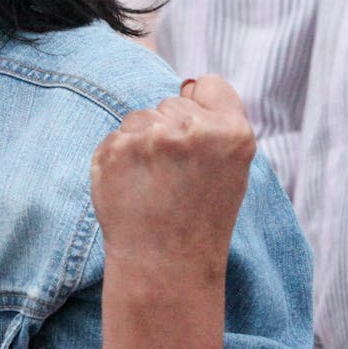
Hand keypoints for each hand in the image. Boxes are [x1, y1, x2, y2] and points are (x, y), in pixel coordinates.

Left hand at [90, 76, 255, 278]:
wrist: (165, 264)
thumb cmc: (199, 218)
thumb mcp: (230, 169)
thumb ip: (214, 125)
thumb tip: (187, 84)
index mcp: (232, 132)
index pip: (209, 84)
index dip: (200, 105)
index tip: (195, 134)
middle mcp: (193, 129)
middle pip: (171, 102)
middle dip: (169, 130)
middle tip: (174, 176)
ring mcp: (151, 137)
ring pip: (140, 117)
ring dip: (141, 142)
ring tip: (153, 184)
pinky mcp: (115, 148)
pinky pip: (115, 137)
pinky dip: (118, 158)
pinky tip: (132, 187)